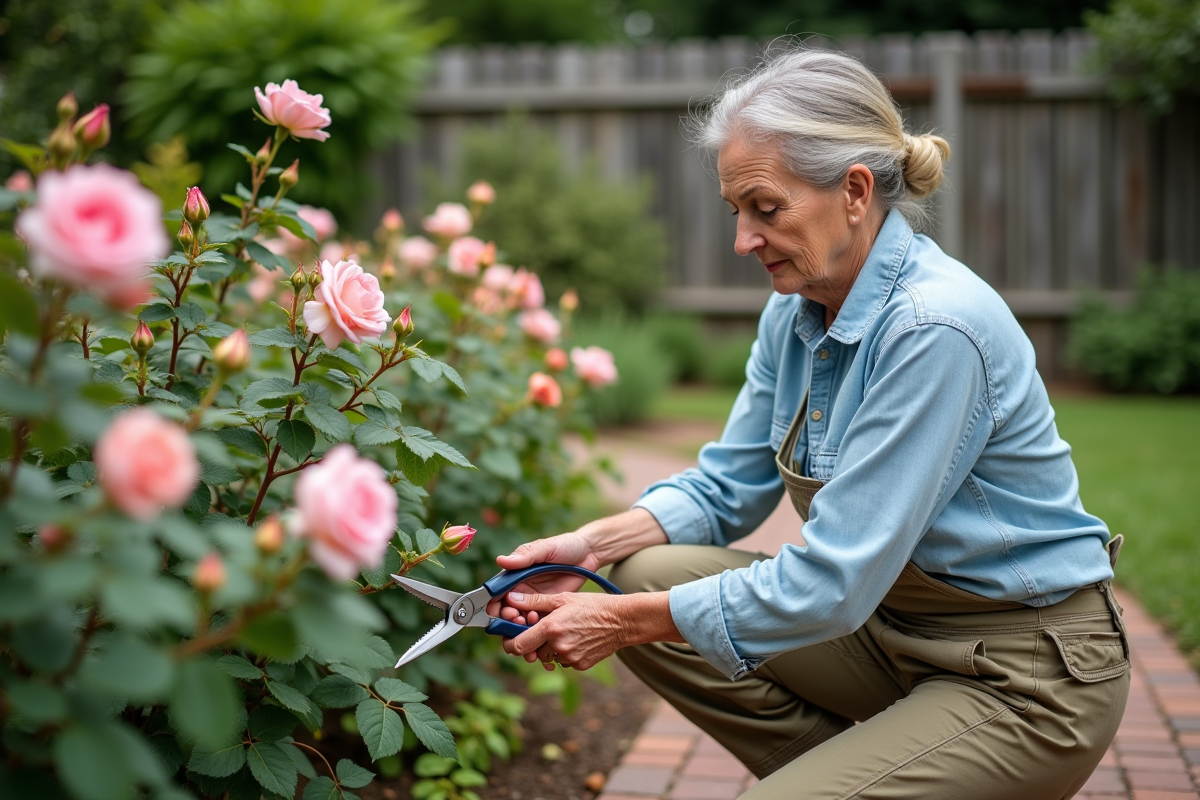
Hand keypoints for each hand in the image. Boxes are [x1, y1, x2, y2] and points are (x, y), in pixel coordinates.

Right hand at [485, 531, 600, 625]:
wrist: (589, 554)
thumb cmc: (565, 546)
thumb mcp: (545, 548)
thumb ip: (525, 556)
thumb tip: (501, 561)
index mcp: (515, 575)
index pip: (497, 593)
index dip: (494, 605)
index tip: (499, 610)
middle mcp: (522, 590)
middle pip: (505, 611)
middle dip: (507, 618)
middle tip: (517, 617)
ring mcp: (535, 601)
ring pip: (520, 620)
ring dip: (520, 626)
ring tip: (532, 622)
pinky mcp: (549, 609)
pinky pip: (538, 624)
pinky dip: (535, 630)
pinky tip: (540, 627)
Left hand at [501, 591, 675, 670]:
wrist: (621, 621)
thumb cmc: (592, 605)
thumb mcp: (563, 598)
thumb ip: (535, 602)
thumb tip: (512, 599)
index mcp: (550, 628)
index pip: (518, 646)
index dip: (510, 643)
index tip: (511, 637)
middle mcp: (558, 646)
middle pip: (533, 652)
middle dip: (534, 642)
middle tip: (544, 629)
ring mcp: (569, 658)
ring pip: (548, 657)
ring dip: (550, 647)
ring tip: (564, 631)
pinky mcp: (579, 665)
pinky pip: (563, 661)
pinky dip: (564, 652)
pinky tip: (575, 638)